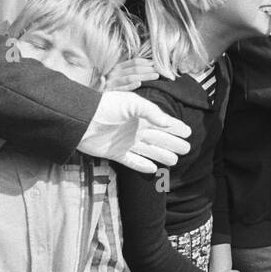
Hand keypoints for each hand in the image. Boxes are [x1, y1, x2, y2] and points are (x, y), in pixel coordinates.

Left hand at [77, 91, 191, 172]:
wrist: (82, 120)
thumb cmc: (107, 107)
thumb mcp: (132, 103)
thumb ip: (152, 112)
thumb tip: (168, 123)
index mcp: (141, 116)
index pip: (163, 123)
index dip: (176, 127)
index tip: (188, 132)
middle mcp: (136, 130)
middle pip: (159, 138)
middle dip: (173, 143)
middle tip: (187, 148)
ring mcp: (126, 142)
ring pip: (149, 151)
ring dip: (162, 155)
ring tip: (176, 160)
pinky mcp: (116, 153)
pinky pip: (133, 162)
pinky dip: (143, 166)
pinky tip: (153, 168)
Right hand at [103, 57, 158, 91]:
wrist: (87, 95)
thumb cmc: (103, 84)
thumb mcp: (112, 74)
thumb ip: (124, 68)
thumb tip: (139, 63)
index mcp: (116, 67)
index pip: (133, 62)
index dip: (145, 62)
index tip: (156, 63)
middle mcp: (114, 73)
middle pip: (134, 69)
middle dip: (148, 69)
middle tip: (160, 70)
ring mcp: (111, 82)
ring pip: (130, 78)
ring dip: (143, 76)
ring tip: (155, 76)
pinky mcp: (108, 92)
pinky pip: (120, 88)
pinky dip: (129, 86)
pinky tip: (138, 84)